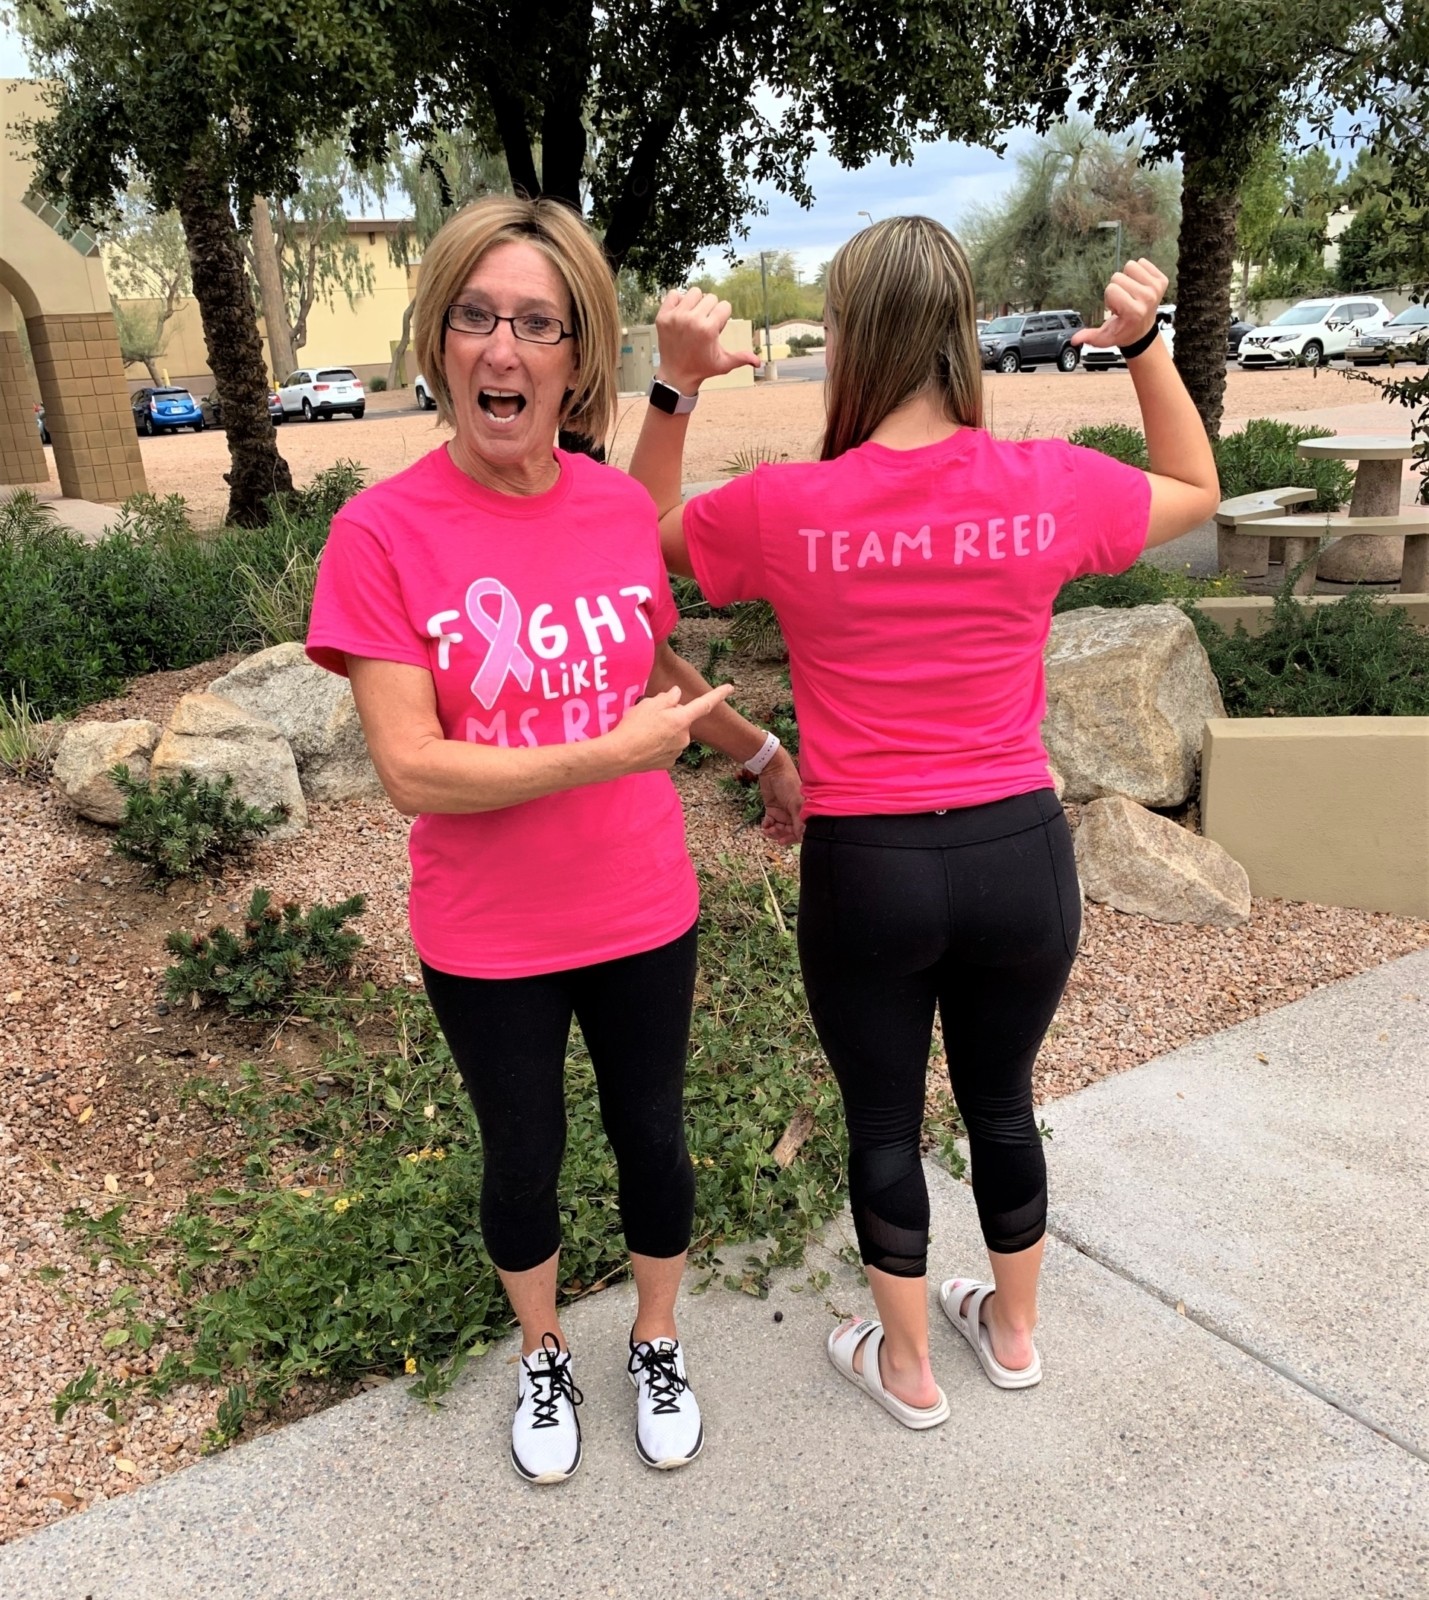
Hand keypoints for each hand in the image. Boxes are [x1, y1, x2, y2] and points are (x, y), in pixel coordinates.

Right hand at [611, 683, 734, 772]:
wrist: (619, 755)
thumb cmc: (633, 727)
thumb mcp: (648, 704)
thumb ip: (667, 697)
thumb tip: (676, 694)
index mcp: (681, 719)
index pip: (704, 704)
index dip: (718, 694)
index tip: (730, 687)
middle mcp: (684, 736)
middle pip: (682, 719)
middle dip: (671, 716)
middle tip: (649, 716)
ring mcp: (677, 751)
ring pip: (674, 734)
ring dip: (664, 731)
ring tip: (643, 732)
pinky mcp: (668, 763)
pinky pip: (667, 748)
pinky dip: (659, 745)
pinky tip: (645, 744)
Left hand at [654, 288, 762, 393]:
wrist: (676, 375)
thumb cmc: (701, 368)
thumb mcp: (723, 364)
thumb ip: (741, 358)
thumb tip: (758, 363)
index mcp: (709, 329)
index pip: (724, 306)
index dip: (722, 317)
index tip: (715, 329)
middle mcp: (692, 320)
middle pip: (711, 297)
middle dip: (711, 309)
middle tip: (704, 325)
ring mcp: (676, 317)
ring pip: (694, 292)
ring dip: (696, 302)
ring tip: (694, 317)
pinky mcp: (663, 316)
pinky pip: (673, 294)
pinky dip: (678, 300)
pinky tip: (681, 314)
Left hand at [758, 749, 804, 843]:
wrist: (772, 768)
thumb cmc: (788, 783)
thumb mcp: (794, 803)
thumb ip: (798, 821)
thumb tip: (803, 838)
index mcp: (803, 812)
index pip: (801, 830)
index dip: (793, 837)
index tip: (784, 841)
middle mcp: (794, 814)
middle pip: (789, 832)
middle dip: (781, 835)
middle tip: (773, 834)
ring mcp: (783, 812)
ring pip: (778, 829)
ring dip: (773, 832)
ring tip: (767, 829)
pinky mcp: (772, 809)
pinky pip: (770, 823)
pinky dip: (767, 826)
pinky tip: (764, 824)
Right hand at [1070, 259, 1168, 350]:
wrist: (1143, 331)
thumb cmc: (1123, 331)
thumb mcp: (1105, 337)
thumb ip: (1089, 337)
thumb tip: (1075, 339)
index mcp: (1134, 311)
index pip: (1111, 289)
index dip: (1109, 298)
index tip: (1116, 308)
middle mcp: (1147, 298)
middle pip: (1119, 276)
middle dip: (1117, 287)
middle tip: (1123, 301)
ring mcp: (1156, 288)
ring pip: (1131, 265)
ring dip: (1127, 277)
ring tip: (1130, 292)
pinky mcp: (1162, 280)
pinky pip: (1143, 262)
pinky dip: (1138, 272)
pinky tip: (1138, 286)